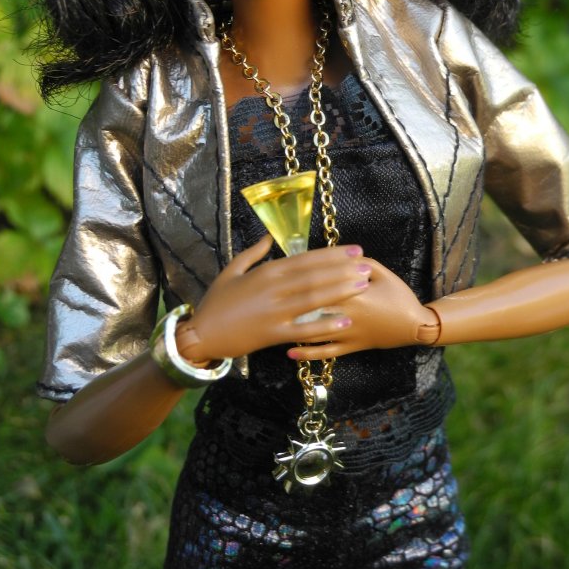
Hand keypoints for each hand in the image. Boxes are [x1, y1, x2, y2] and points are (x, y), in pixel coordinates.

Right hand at [176, 235, 372, 363]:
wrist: (201, 333)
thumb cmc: (216, 302)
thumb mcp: (231, 270)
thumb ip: (253, 252)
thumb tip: (267, 235)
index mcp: (266, 271)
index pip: (305, 259)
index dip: (332, 254)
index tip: (353, 250)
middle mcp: (273, 288)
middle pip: (315, 275)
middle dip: (344, 269)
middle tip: (367, 265)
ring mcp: (275, 311)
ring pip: (314, 298)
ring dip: (341, 290)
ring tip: (363, 285)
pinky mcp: (273, 333)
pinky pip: (305, 329)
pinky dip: (326, 324)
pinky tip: (346, 320)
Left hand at [284, 258, 436, 359]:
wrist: (414, 325)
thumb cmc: (398, 295)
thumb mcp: (381, 272)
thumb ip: (358, 262)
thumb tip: (336, 254)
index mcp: (352, 293)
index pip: (321, 283)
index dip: (300, 278)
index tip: (280, 272)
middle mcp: (346, 315)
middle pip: (311, 307)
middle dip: (289, 303)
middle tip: (265, 298)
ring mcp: (347, 334)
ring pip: (313, 331)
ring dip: (291, 328)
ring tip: (271, 324)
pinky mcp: (350, 348)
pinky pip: (325, 353)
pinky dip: (307, 354)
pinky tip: (289, 352)